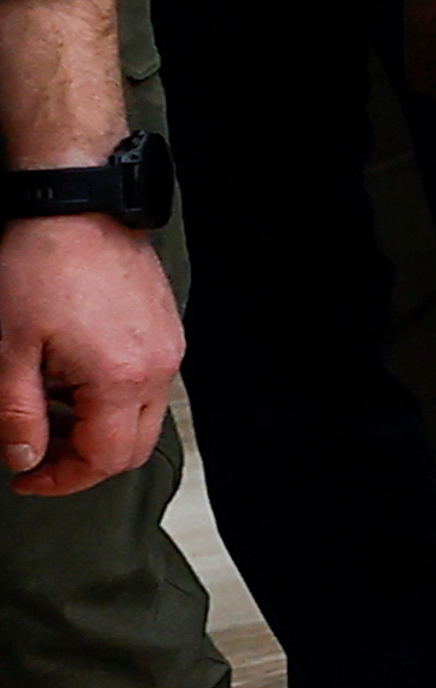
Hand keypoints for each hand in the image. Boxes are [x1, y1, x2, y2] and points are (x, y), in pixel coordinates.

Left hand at [0, 217, 181, 497]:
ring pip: (142, 417)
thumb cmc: (41, 267)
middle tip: (36, 453)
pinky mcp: (165, 329)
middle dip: (82, 461)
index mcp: (120, 378)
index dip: (61, 480)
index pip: (103, 459)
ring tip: (48, 408)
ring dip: (96, 429)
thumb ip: (17, 416)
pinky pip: (146, 384)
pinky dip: (110, 398)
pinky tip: (72, 377)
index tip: (26, 477)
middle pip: (131, 447)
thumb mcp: (8, 350)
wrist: (76, 208)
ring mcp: (167, 347)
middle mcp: (157, 367)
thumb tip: (25, 459)